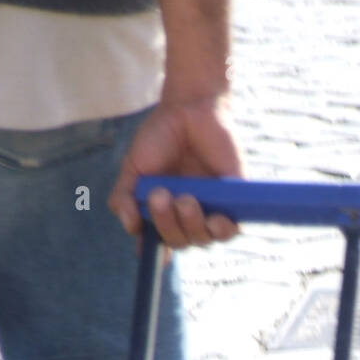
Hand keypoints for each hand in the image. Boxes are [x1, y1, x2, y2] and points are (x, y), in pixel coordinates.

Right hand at [108, 95, 244, 248]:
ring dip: (191, 225)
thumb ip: (124, 198)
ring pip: (203, 239)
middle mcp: (188, 215)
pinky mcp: (235, 200)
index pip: (160, 243)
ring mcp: (211, 209)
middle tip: (161, 196)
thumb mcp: (133, 168)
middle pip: (181, 242)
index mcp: (164, 212)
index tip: (147, 246)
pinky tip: (216, 218)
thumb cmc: (159, 137)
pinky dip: (222, 229)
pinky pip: (231, 229)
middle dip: (168, 225)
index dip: (154, 252)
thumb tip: (130, 227)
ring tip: (186, 198)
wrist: (189, 107)